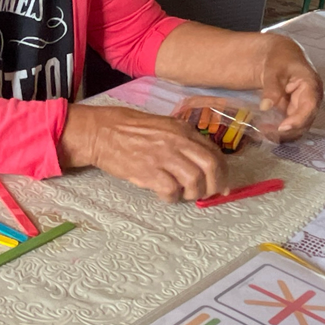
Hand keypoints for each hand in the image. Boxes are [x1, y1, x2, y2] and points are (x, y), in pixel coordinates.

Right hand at [59, 102, 224, 201]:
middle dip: (214, 186)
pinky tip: (165, 196)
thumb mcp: (163, 126)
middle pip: (211, 167)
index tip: (221, 185)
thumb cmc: (130, 129)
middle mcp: (177, 142)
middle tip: (207, 195)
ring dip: (193, 194)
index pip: (214, 153)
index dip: (223, 173)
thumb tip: (202, 162)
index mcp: (183, 130)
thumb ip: (184, 141)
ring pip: (194, 181)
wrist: (101, 132)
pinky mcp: (148, 171)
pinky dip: (172, 198)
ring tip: (183, 195)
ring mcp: (163, 156)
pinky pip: (171, 191)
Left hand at [257, 35, 321, 138]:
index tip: (282, 128)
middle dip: (287, 131)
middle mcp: (311, 99)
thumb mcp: (273, 69)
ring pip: (298, 127)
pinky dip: (278, 131)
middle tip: (265, 132)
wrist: (280, 55)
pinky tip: (264, 131)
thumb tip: (265, 107)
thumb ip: (271, 87)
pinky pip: (290, 126)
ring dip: (282, 134)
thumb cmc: (280, 58)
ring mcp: (304, 107)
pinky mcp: (295, 112)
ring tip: (262, 133)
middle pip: (305, 122)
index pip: (310, 107)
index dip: (298, 120)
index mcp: (311, 86)